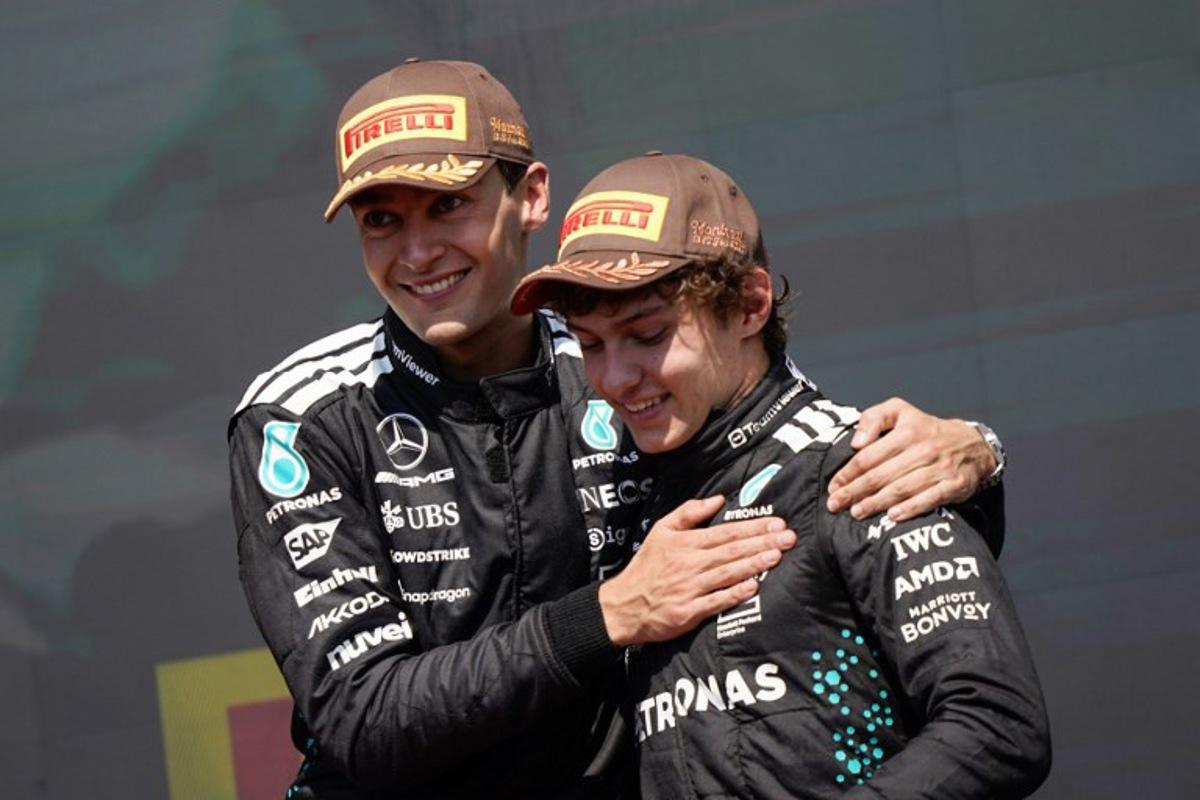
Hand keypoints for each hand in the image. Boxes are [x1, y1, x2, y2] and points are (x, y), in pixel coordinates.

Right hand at [598, 496, 794, 646]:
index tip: (777, 523)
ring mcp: (689, 588)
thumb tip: (718, 499)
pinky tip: (753, 587)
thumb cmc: (646, 567)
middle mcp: (689, 564)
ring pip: (727, 573)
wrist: (623, 605)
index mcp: (685, 543)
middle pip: (731, 551)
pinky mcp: (688, 612)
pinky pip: (715, 601)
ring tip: (777, 556)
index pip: (725, 532)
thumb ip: (689, 512)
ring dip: (754, 564)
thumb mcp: (661, 530)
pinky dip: (734, 594)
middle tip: (788, 538)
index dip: (753, 528)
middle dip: (762, 543)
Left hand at [826, 397, 996, 521]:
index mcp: (906, 431)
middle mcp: (923, 450)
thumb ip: (874, 418)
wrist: (971, 444)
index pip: (868, 456)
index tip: (834, 486)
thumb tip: (856, 441)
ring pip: (901, 489)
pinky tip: (892, 516)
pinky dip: (911, 508)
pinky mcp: (954, 485)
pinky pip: (930, 499)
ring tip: (856, 512)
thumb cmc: (925, 429)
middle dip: (855, 492)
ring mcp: (939, 468)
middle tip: (836, 505)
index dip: (848, 473)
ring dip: (876, 503)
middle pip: (881, 475)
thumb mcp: (900, 410)